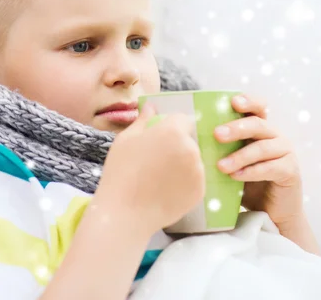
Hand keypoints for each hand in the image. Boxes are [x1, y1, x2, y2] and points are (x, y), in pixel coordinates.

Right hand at [96, 103, 204, 235]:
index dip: (171, 126)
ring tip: (160, 177)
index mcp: (173, 132)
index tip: (159, 137)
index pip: (182, 119)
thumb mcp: (125, 140)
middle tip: (157, 160)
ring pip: (193, 160)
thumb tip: (151, 106)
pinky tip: (166, 189)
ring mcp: (198, 171)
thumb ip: (143, 120)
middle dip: (178, 145)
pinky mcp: (200, 191)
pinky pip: (195, 179)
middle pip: (189, 140)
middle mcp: (191, 149)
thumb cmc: (120, 173)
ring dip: (182, 163)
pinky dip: (184, 182)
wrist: (125, 213)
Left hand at [213, 94, 303, 226]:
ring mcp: (285, 152)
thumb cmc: (246, 182)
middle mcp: (275, 136)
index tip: (233, 102)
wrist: (269, 212)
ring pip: (262, 147)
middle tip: (216, 135)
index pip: (258, 107)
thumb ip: (222, 147)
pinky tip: (236, 177)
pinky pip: (271, 167)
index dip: (248, 101)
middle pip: (258, 124)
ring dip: (240, 156)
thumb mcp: (232, 160)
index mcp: (260, 129)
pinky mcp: (290, 171)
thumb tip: (192, 138)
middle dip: (236, 128)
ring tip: (221, 166)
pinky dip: (252, 172)